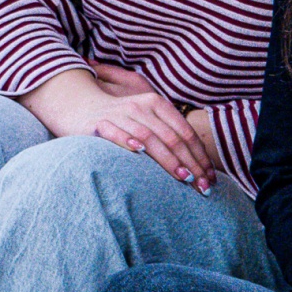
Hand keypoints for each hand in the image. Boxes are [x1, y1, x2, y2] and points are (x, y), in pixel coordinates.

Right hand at [94, 63, 221, 177]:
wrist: (81, 107)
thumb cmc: (121, 121)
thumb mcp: (148, 121)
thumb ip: (170, 136)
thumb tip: (199, 167)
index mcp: (156, 104)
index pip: (185, 132)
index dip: (200, 156)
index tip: (210, 179)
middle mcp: (140, 106)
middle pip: (171, 137)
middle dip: (190, 163)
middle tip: (202, 187)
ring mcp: (119, 114)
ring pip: (149, 137)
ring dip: (168, 159)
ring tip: (183, 177)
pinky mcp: (98, 124)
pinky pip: (115, 133)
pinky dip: (127, 141)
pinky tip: (138, 152)